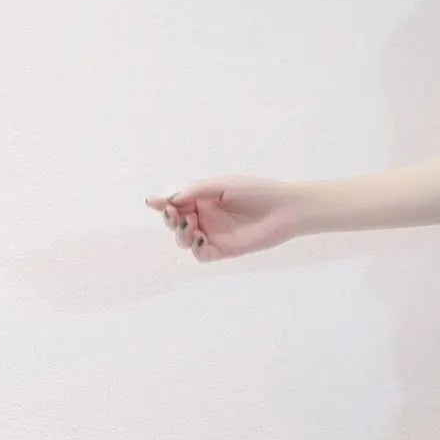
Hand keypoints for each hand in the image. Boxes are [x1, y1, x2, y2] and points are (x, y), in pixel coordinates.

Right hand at [143, 176, 305, 261]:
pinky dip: (196, 248)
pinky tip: (201, 237)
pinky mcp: (223, 250)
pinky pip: (201, 254)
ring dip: (180, 233)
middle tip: (174, 214)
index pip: (175, 203)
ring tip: (190, 224)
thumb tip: (168, 200)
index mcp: (202, 199)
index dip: (162, 204)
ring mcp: (213, 235)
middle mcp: (204, 217)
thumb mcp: (221, 185)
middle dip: (169, 219)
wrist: (284, 209)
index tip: (155, 203)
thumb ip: (194, 191)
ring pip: (184, 240)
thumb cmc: (256, 191)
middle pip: (175, 223)